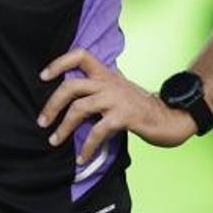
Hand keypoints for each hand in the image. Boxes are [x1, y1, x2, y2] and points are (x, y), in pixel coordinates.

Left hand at [37, 48, 196, 165]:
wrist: (171, 117)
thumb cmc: (140, 106)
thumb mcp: (118, 89)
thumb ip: (98, 87)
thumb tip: (72, 96)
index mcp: (106, 74)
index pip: (80, 55)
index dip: (59, 63)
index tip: (43, 76)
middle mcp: (109, 82)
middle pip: (71, 86)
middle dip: (52, 104)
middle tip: (42, 122)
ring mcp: (116, 98)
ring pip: (79, 108)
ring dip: (63, 127)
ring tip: (54, 141)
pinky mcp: (124, 117)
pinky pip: (98, 131)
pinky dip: (87, 146)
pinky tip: (82, 157)